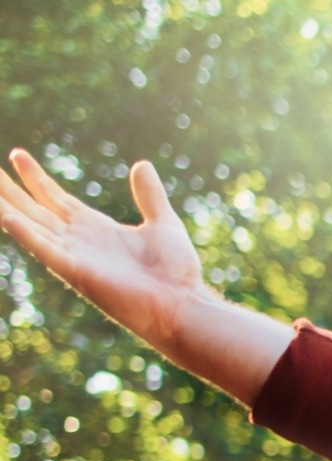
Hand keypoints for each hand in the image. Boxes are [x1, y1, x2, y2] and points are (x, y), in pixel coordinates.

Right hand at [0, 148, 204, 351]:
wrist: (183, 304)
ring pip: (30, 226)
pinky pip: (45, 249)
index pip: (56, 198)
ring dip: (7, 209)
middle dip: (11, 190)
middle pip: (34, 209)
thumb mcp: (163, 222)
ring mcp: (75, 256)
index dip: (36, 178)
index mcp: (95, 228)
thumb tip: (142, 164)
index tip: (17, 155)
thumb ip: (150, 195)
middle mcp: (79, 241)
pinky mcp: (77, 272)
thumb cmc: (175, 272)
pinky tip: (7, 216)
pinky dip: (26, 234)